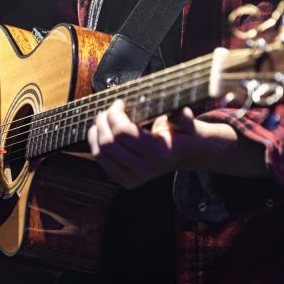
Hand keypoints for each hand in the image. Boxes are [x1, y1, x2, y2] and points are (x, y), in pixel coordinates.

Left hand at [86, 100, 246, 188]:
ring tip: (103, 119)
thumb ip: (184, 118)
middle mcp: (146, 169)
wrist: (185, 154)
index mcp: (159, 153)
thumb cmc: (182, 133)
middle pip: (108, 143)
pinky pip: (101, 161)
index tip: (119, 103)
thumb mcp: (187, 123)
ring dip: (96, 132)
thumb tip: (178, 114)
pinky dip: (96, 143)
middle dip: (103, 121)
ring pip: (100, 154)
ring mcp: (134, 178)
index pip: (123, 133)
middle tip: (109, 110)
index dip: (115, 114)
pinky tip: (102, 131)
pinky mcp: (126, 181)